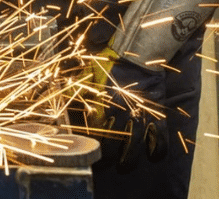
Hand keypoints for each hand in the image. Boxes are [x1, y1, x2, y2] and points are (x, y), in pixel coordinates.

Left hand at [85, 46, 167, 172]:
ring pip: (134, 145)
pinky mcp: (157, 113)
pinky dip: (158, 149)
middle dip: (105, 155)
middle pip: (112, 141)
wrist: (137, 53)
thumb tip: (57, 92)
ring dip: (128, 159)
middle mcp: (121, 111)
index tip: (85, 147)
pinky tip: (152, 156)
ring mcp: (140, 113)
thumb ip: (78, 87)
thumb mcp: (89, 73)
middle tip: (101, 161)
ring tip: (123, 166)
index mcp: (104, 102)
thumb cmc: (111, 61)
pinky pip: (160, 137)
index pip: (94, 129)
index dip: (89, 141)